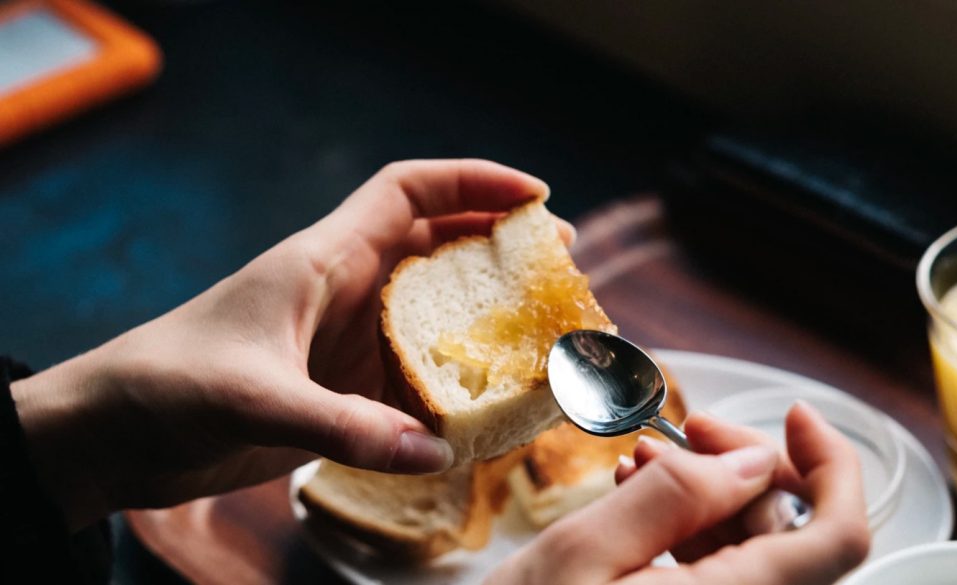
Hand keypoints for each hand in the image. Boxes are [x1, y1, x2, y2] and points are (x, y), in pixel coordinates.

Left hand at [12, 159, 558, 530]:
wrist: (113, 433)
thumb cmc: (168, 386)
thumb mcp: (256, 398)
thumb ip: (346, 427)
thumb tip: (437, 450)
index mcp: (324, 259)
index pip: (408, 192)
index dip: (475, 180)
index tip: (537, 194)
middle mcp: (344, 292)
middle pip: (437, 247)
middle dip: (500, 246)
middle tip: (559, 264)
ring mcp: (345, 342)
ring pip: (433, 313)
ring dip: (484, 317)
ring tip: (542, 331)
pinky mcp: (340, 390)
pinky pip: (413, 377)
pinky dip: (454, 383)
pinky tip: (487, 404)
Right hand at [487, 402, 869, 584]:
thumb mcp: (583, 552)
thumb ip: (673, 499)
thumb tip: (750, 462)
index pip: (836, 537)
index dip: (832, 465)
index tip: (795, 416)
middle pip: (792, 536)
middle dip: (746, 470)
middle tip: (686, 432)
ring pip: (754, 555)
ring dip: (709, 499)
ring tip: (642, 464)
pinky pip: (719, 579)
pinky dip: (688, 534)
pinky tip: (638, 502)